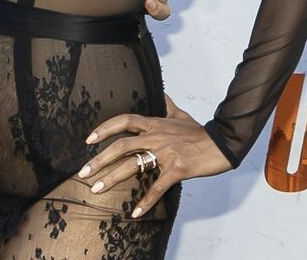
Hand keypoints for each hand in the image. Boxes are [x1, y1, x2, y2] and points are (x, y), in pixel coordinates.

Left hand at [78, 95, 231, 216]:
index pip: (124, 121)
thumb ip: (166, 105)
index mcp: (155, 124)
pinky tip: (135, 213)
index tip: (89, 140)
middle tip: (84, 172)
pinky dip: (146, 201)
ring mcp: (166, 153)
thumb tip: (160, 92)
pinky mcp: (177, 169)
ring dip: (112, 178)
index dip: (105, 129)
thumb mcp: (181, 114)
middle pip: (121, 146)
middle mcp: (156, 137)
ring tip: (96, 189)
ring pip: (133, 165)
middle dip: (100, 159)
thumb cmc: (200, 131)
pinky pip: (158, 187)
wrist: (222, 143)